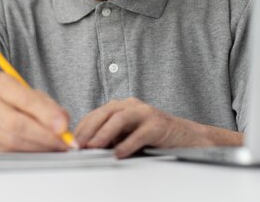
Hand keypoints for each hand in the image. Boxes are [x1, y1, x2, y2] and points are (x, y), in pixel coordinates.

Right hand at [0, 72, 70, 151]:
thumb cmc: (9, 103)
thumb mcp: (28, 94)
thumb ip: (47, 105)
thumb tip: (63, 123)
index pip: (25, 100)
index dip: (46, 115)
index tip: (63, 126)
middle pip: (17, 124)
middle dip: (44, 136)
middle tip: (63, 142)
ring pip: (13, 141)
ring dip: (38, 147)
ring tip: (55, 147)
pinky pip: (9, 152)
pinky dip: (29, 154)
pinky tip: (41, 151)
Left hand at [75, 97, 242, 157]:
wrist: (188, 138)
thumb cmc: (155, 138)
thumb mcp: (128, 135)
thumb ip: (110, 137)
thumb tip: (87, 147)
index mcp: (122, 106)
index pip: (96, 114)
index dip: (82, 127)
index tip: (71, 141)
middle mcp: (132, 106)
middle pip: (105, 112)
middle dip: (88, 129)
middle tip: (77, 145)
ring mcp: (146, 113)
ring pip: (119, 118)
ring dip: (104, 133)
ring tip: (93, 146)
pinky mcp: (158, 125)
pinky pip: (140, 134)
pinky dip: (127, 144)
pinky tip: (118, 154)